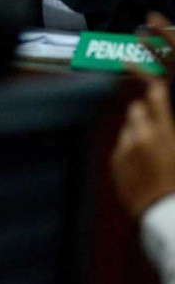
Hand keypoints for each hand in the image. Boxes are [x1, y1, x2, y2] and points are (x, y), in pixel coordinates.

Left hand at [112, 77, 174, 218]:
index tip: (136, 66)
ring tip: (151, 155)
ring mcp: (125, 149)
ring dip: (135, 133)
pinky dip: (128, 151)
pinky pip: (120, 147)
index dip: (148, 82)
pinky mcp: (115, 161)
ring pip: (127, 128)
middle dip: (143, 113)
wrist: (166, 217)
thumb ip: (170, 130)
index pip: (155, 97)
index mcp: (166, 133)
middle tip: (156, 130)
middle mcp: (142, 136)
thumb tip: (163, 123)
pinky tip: (142, 167)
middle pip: (135, 109)